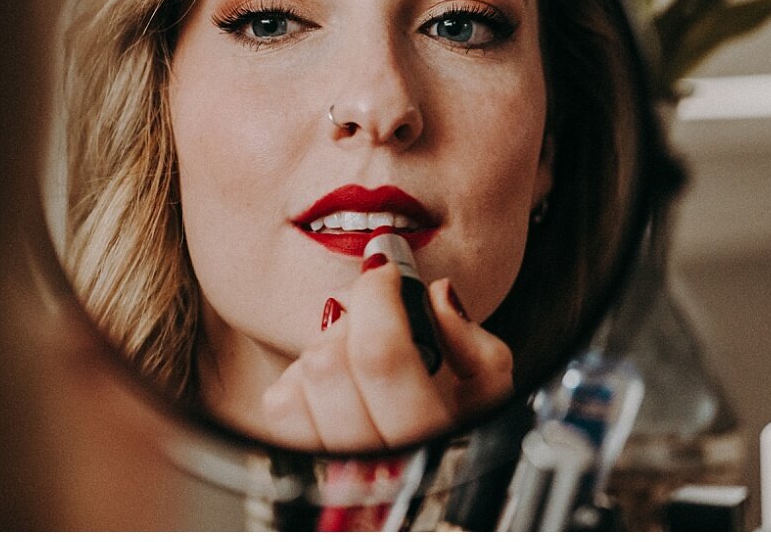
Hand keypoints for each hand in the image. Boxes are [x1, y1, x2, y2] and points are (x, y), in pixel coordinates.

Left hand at [259, 260, 512, 452]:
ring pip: (299, 380)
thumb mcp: (490, 398)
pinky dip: (302, 381)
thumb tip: (437, 294)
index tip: (387, 273)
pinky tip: (336, 388)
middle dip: (352, 320)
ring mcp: (329, 468)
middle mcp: (374, 465)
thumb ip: (474, 344)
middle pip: (328, 362)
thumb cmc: (461, 435)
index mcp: (429, 441)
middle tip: (377, 318)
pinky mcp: (297, 461)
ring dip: (327, 351)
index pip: (380, 354)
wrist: (428, 496)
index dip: (377, 296)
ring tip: (359, 358)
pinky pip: (280, 403)